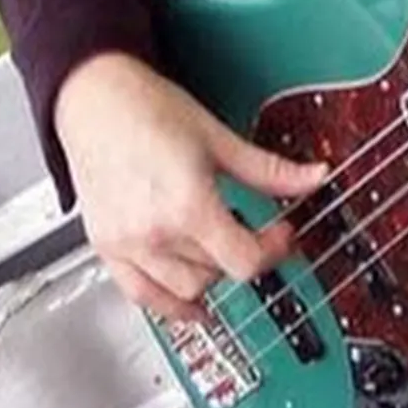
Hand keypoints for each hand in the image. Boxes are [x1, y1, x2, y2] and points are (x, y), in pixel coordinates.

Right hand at [53, 51, 330, 321]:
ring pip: (185, 290)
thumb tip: (314, 177)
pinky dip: (169, 307)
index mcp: (187, 205)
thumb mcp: (219, 139)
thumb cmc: (145, 110)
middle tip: (256, 234)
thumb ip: (270, 170)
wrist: (94, 99)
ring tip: (220, 251)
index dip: (274, 250)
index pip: (244, 260)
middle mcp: (155, 232)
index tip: (282, 233)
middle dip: (245, 254)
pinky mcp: (106, 247)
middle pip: (218, 272)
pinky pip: (141, 295)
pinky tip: (190, 308)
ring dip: (212, 276)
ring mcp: (127, 244)